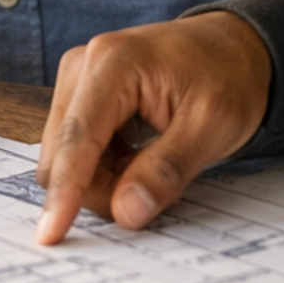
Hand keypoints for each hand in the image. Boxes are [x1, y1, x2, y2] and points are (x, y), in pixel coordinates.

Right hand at [35, 11, 272, 244]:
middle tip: (156, 192)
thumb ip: (167, 169)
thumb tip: (125, 212)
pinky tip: (138, 161)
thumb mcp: (213, 125)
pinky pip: (75, 149)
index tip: (51, 236)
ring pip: (65, 156)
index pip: (78, 138)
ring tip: (153, 169)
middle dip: (101, 187)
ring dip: (103, 179)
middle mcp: (84, 64)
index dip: (65, 190)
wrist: (232, 47)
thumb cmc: (227, 77)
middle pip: (63, 154)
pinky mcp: (82, 94)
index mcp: (114, 62)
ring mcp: (79, 77)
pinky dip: (103, 168)